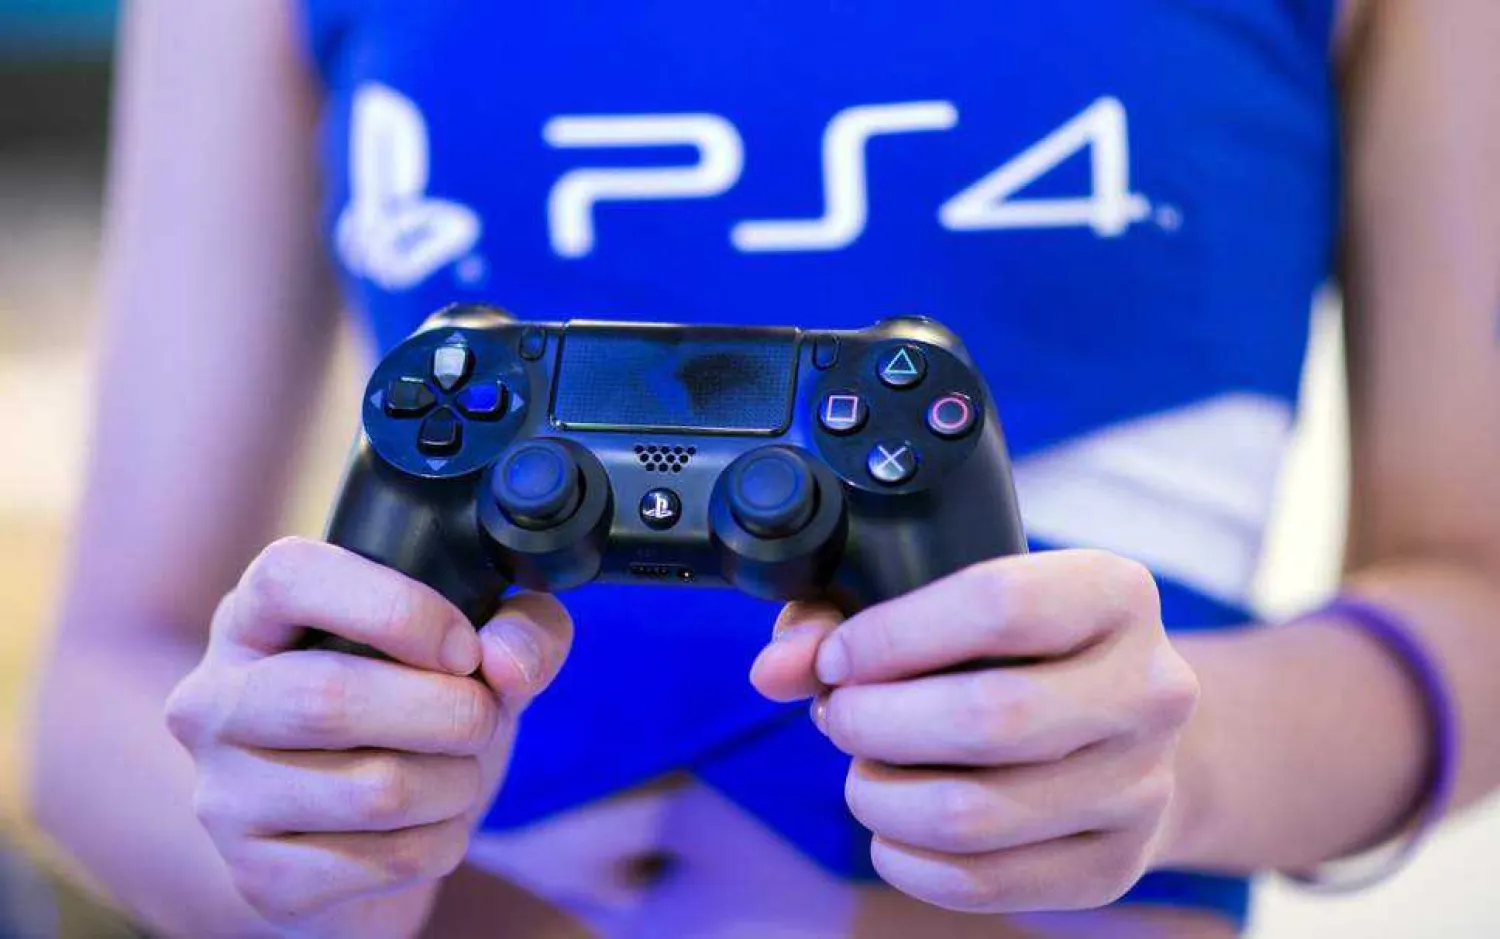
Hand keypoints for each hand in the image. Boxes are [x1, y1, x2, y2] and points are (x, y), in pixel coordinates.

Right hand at [166, 537, 571, 937]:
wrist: (364, 845)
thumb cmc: (410, 723)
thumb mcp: (469, 659)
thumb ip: (519, 630)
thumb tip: (510, 662)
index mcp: (253, 618)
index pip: (289, 578)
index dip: (396, 608)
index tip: (463, 647)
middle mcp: (215, 702)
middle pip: (330, 698)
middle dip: (449, 711)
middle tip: (482, 719)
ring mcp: (225, 796)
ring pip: (375, 791)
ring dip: (456, 783)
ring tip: (458, 775)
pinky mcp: (261, 877)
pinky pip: (388, 860)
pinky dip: (443, 843)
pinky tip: (430, 829)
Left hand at [751, 550, 1199, 913]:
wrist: (1121, 731)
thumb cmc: (1010, 651)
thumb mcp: (944, 602)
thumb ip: (843, 617)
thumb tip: (775, 669)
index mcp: (1116, 593)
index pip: (998, 603)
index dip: (891, 635)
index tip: (837, 658)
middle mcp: (1152, 688)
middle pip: (987, 716)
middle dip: (875, 721)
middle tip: (837, 716)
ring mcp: (1141, 785)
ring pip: (972, 813)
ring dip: (879, 795)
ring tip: (862, 769)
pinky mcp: (1115, 864)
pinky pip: (980, 881)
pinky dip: (904, 858)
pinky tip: (891, 825)